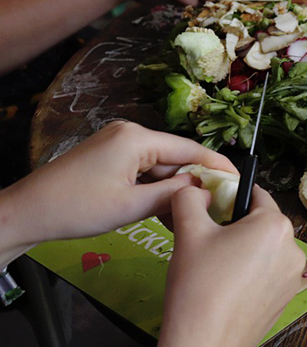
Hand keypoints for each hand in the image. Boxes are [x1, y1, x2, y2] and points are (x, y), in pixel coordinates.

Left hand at [0, 122, 236, 256]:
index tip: (239, 180)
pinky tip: (165, 209)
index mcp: (137, 138)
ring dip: (174, 188)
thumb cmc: (76, 209)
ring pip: (160, 165)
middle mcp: (130, 132)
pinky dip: (155, 188)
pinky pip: (143, 169)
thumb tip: (206, 189)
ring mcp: (118, 142)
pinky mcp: (110, 155)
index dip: (217, 165)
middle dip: (194, 181)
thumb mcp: (131, 206)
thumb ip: (173, 195)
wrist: (26, 212)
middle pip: (175, 156)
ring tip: (192, 213)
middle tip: (217, 206)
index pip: (189, 148)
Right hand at [159, 185, 305, 346]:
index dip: (231, 196)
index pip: (256, 194)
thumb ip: (190, 199)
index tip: (214, 204)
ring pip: (265, 249)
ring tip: (216, 268)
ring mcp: (293, 276)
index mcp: (275, 225)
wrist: (204, 345)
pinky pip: (269, 273)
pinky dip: (251, 273)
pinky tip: (227, 286)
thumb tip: (195, 190)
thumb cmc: (200, 291)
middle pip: (261, 223)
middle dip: (237, 227)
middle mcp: (293, 248)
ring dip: (244, 251)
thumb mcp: (188, 232)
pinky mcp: (287, 298)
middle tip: (209, 241)